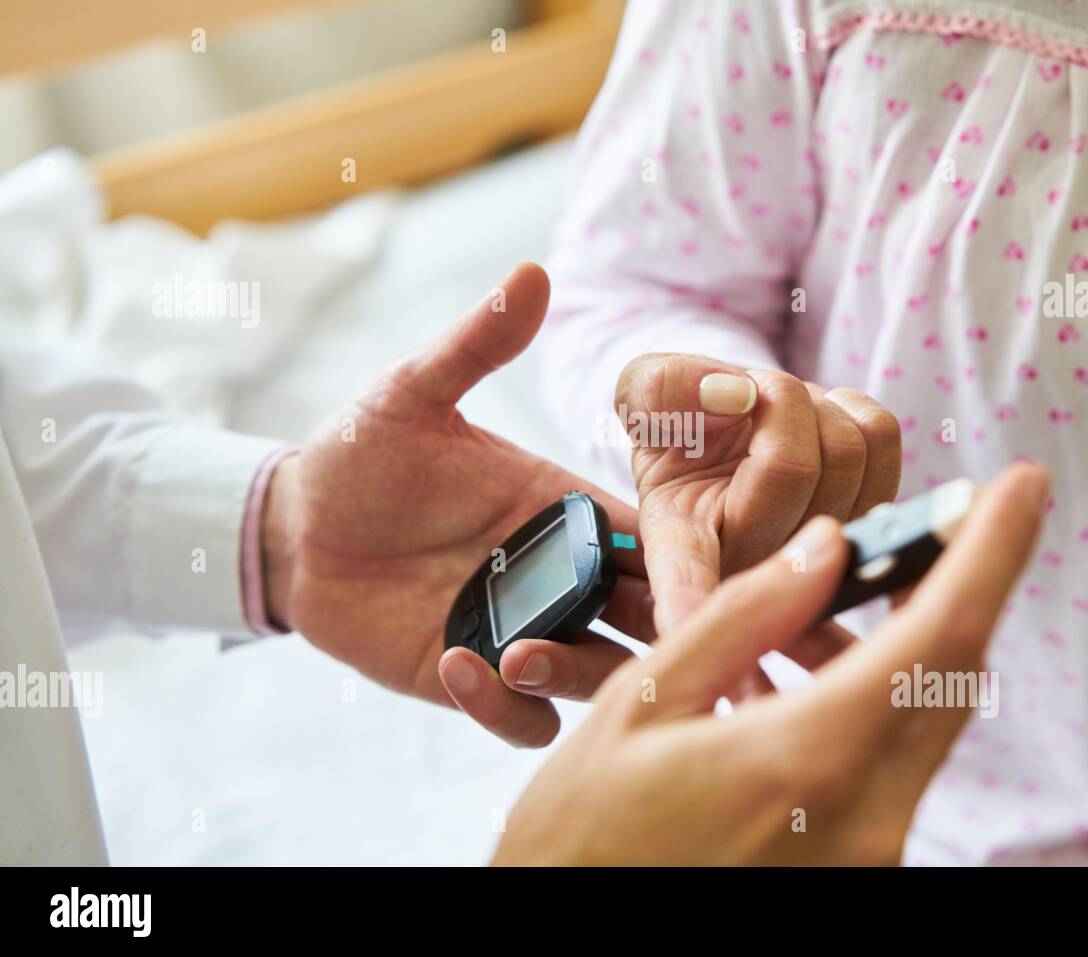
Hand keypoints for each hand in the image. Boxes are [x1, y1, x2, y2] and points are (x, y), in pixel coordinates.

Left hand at [260, 264, 653, 746]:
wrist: (293, 527)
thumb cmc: (361, 452)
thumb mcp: (414, 393)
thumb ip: (475, 344)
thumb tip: (533, 271)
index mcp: (567, 507)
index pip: (660, 539)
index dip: (694, 557)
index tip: (713, 570)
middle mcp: (562, 574)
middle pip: (653, 618)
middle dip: (670, 634)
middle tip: (660, 643)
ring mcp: (525, 631)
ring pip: (601, 677)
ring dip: (579, 675)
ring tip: (519, 651)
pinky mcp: (477, 679)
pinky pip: (524, 717)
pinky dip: (506, 707)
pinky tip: (456, 666)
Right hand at [492, 463, 1048, 864]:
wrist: (572, 946)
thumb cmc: (583, 839)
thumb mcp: (640, 706)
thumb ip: (743, 617)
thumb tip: (825, 548)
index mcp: (810, 760)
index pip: (938, 635)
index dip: (991, 548)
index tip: (1021, 487)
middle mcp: (865, 818)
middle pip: (951, 677)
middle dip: (954, 585)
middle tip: (931, 525)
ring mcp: (869, 856)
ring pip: (922, 722)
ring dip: (896, 649)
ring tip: (817, 610)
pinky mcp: (858, 872)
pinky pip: (891, 768)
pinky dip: (868, 706)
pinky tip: (804, 679)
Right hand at [616, 353, 900, 633]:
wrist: (739, 436)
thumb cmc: (683, 421)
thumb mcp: (643, 396)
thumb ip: (662, 387)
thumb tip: (734, 395)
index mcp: (680, 539)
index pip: (683, 578)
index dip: (687, 603)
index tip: (686, 623)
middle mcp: (748, 566)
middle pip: (793, 465)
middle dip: (779, 399)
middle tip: (753, 396)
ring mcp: (815, 558)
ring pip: (846, 451)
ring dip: (818, 404)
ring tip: (782, 419)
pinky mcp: (869, 528)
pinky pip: (881, 440)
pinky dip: (854, 409)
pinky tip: (822, 426)